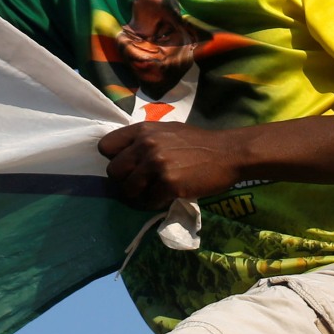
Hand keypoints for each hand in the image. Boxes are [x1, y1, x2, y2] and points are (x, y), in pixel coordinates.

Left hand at [98, 121, 245, 209]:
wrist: (228, 153)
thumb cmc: (197, 142)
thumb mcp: (167, 131)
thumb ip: (144, 139)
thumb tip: (123, 155)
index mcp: (143, 130)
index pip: (105, 146)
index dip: (113, 158)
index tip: (127, 166)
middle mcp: (146, 145)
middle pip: (113, 172)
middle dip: (124, 180)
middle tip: (140, 184)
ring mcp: (157, 164)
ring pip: (128, 190)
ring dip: (139, 195)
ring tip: (154, 192)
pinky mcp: (169, 183)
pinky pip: (149, 201)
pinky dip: (157, 202)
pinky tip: (169, 195)